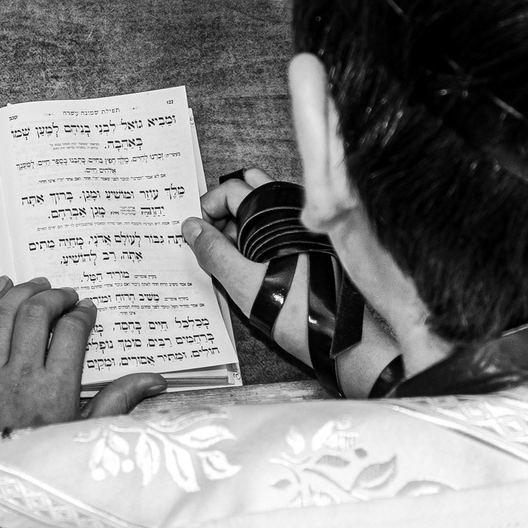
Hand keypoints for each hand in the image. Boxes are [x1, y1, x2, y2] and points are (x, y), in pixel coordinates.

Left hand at [0, 277, 167, 439]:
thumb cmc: (40, 470)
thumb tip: (154, 381)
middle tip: (65, 294)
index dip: (81, 315)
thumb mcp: (84, 440)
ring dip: (21, 294)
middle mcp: (20, 377)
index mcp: (55, 391)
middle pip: (35, 316)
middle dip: (53, 297)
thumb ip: (117, 403)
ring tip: (36, 284)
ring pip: (3, 317)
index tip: (87, 310)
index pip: (71, 334)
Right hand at [180, 168, 404, 395]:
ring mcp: (300, 231)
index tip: (194, 231)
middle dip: (223, 210)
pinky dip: (253, 240)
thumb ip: (214, 251)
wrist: (337, 339)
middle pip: (248, 193)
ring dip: (237, 227)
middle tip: (208, 239)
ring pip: (260, 214)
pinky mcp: (306, 248)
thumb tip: (191, 227)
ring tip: (224, 258)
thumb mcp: (243, 283)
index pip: (232, 189)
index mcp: (276, 215)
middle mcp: (291, 215)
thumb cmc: (297, 313)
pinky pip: (272, 232)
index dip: (208, 206)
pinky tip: (244, 268)